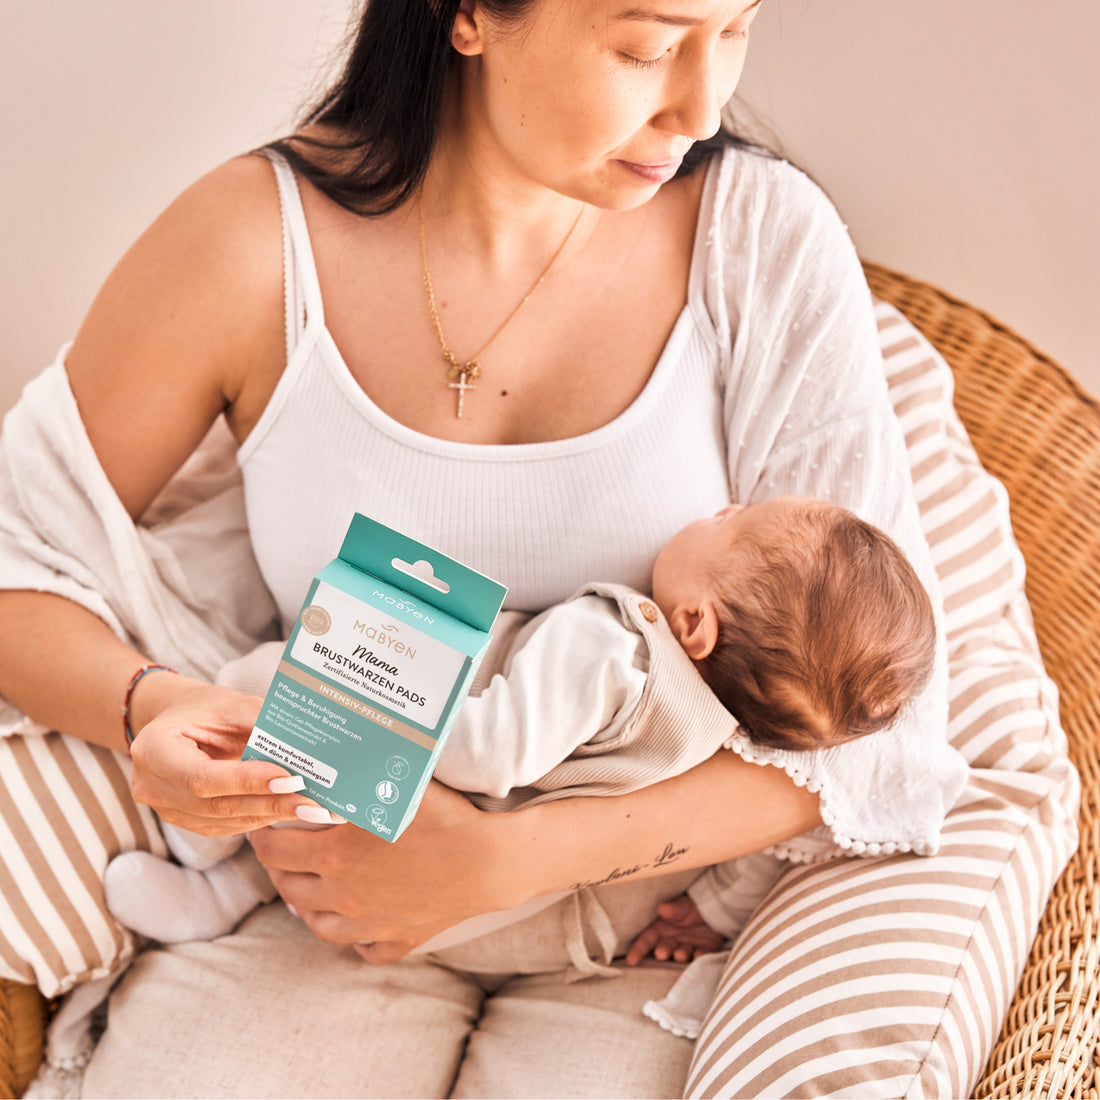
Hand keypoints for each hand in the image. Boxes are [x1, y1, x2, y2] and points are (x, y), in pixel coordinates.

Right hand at [128, 675, 334, 834]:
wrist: (175, 719)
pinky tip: (291, 810)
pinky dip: (260, 817)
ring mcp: (166, 809)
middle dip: (270, 804)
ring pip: (224, 821)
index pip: (201, 777)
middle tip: (313, 803)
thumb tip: (303, 747)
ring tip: (313, 809)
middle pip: (216, 805)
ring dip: (271, 815)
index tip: (289, 779)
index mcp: (153, 749)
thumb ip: (259, 723)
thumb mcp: (228, 704)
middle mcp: (152, 786)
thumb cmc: (202, 707)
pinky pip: (226, 826)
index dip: (247, 782)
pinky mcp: (186, 820)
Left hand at [251, 780, 512, 961]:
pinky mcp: (395, 940)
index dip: (262, 837)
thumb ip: (356, 777)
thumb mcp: (394, 789)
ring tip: (308, 887)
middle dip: (278, 868)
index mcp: (336, 855)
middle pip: (288, 887)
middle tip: (280, 850)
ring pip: (316, 923)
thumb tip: (327, 755)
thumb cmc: (443, 817)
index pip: (275, 851)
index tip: (262, 825)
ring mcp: (367, 923)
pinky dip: (352, 936)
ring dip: (305, 904)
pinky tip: (354, 922)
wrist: (487, 862)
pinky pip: (361, 947)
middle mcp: (342, 894)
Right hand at [624, 894, 726, 965]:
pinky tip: (699, 954)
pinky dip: (700, 955)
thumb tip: (662, 908)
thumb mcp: (681, 905)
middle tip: (661, 953)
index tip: (630, 961)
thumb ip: (673, 909)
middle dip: (662, 951)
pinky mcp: (704, 950)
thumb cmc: (691, 906)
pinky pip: (701, 955)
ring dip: (680, 955)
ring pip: (681, 953)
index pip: (646, 940)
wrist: (714, 908)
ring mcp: (687, 946)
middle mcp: (672, 940)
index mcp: (661, 929)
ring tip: (680, 954)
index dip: (638, 950)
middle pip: (663, 948)